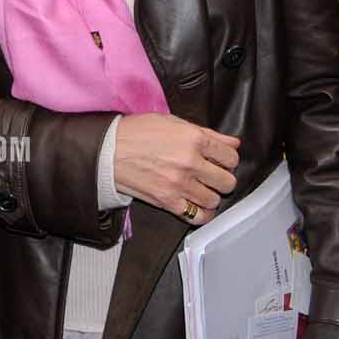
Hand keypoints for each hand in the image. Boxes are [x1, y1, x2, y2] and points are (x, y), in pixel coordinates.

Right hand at [112, 114, 238, 223]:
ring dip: (209, 195)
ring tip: (198, 189)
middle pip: (227, 181)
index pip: (231, 157)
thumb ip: (205, 132)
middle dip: (221, 179)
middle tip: (209, 176)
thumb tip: (233, 143)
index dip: (227, 160)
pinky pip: (198, 216)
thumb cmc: (134, 133)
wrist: (105, 150)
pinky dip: (201, 214)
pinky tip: (195, 205)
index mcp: (193, 139)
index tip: (218, 161)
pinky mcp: (167, 201)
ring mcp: (179, 184)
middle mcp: (190, 162)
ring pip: (215, 199)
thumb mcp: (170, 122)